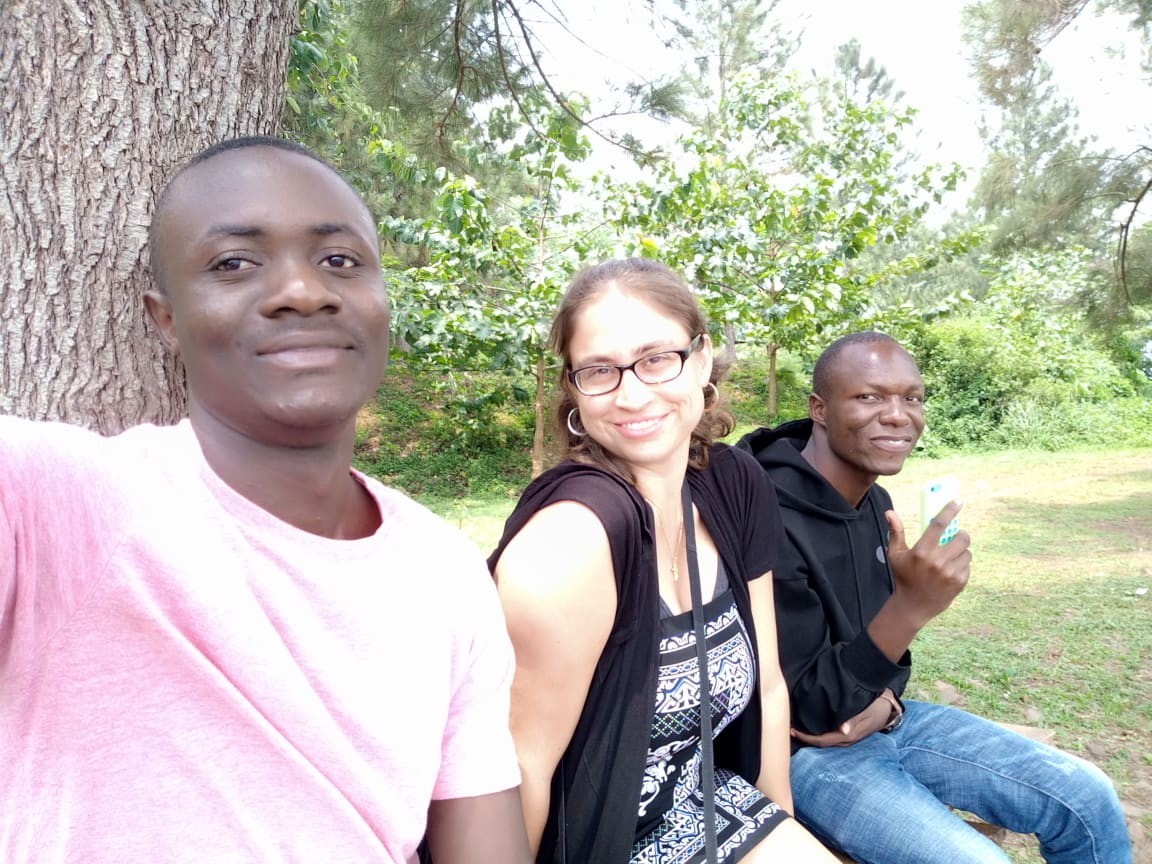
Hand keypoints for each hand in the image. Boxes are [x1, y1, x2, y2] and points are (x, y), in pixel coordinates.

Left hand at [790, 692, 893, 746]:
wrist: (889, 707)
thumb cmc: (876, 707)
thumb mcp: (866, 712)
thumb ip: (854, 721)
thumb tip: (844, 731)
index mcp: (848, 735)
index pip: (822, 740)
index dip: (806, 738)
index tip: (793, 730)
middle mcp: (846, 738)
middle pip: (821, 743)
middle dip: (804, 738)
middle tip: (788, 729)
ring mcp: (847, 736)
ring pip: (824, 740)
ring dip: (810, 735)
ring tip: (796, 727)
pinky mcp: (847, 732)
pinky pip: (829, 735)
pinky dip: (817, 732)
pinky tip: (810, 726)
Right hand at [886, 502, 970, 626]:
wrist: (913, 606)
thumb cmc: (903, 577)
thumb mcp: (896, 554)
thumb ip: (896, 532)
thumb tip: (890, 512)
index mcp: (921, 551)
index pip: (939, 525)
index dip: (949, 511)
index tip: (958, 501)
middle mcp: (937, 561)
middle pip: (961, 537)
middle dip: (960, 535)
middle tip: (955, 537)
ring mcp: (950, 573)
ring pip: (967, 552)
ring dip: (961, 552)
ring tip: (950, 557)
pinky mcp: (959, 582)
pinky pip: (968, 565)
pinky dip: (962, 565)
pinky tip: (950, 571)